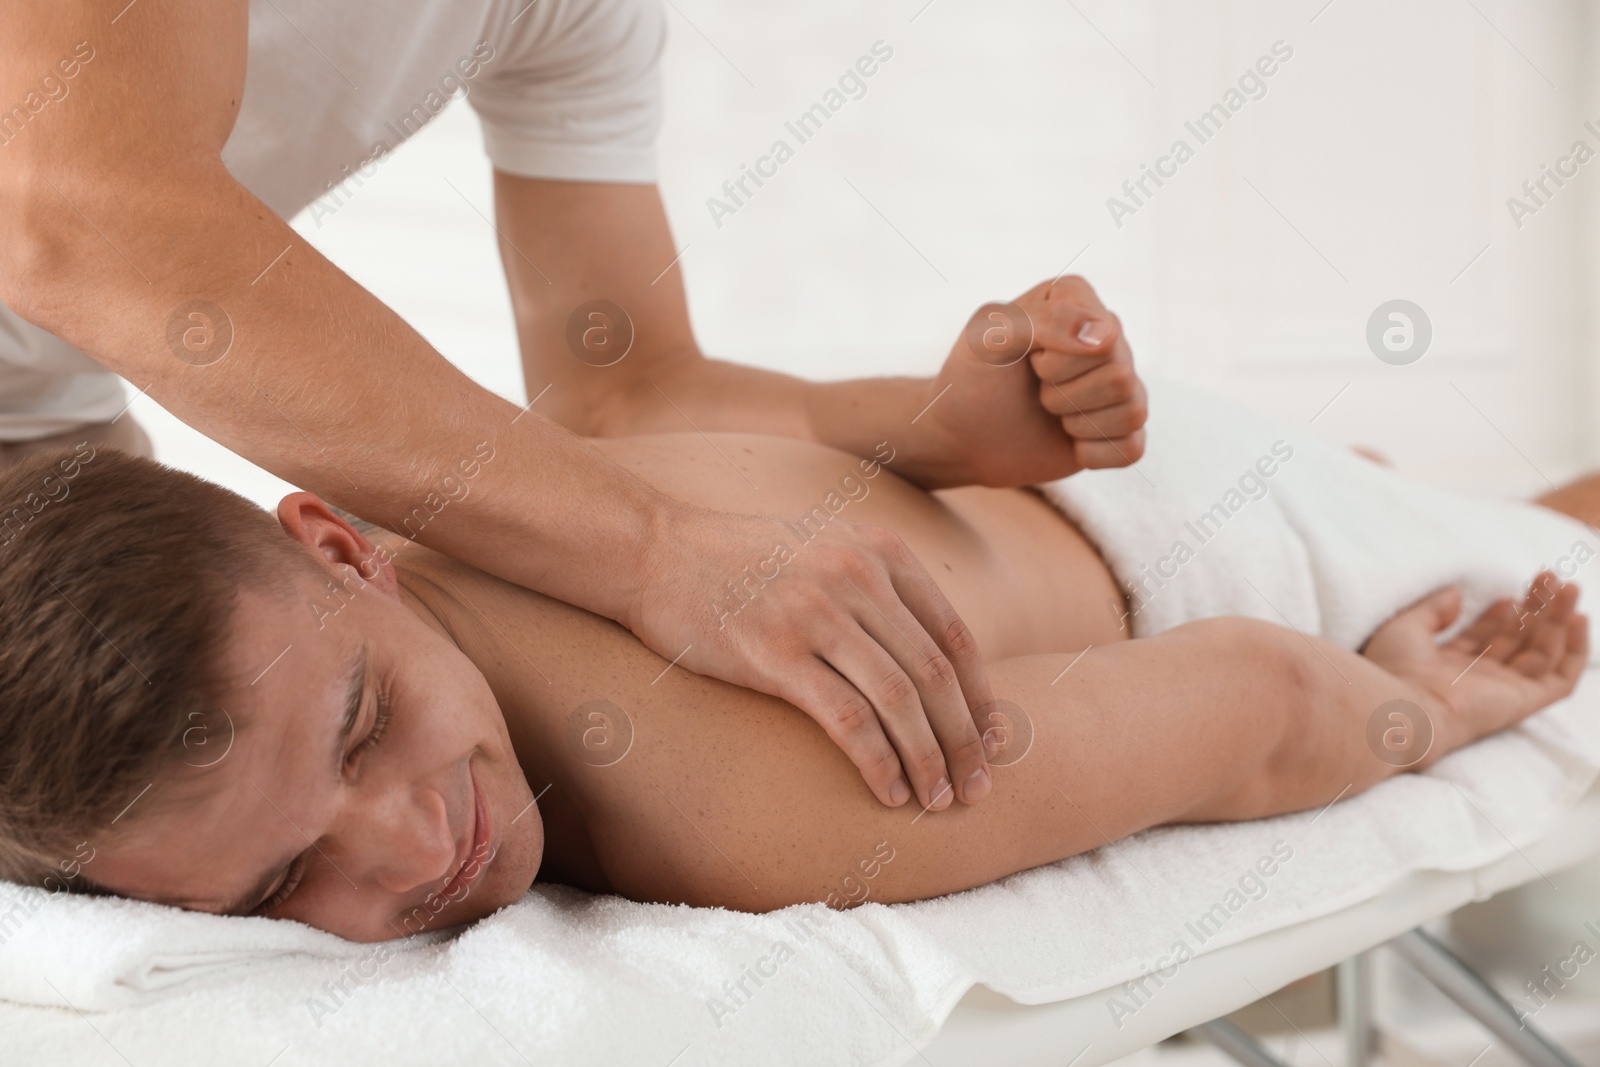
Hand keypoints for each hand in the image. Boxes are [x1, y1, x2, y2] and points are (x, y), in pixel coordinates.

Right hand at [627, 502, 996, 810]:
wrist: (655, 550)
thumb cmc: (739, 561)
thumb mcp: (824, 549)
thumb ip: (877, 588)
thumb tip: (926, 661)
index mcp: (879, 552)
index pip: (954, 637)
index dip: (981, 698)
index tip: (994, 744)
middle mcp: (858, 577)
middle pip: (935, 674)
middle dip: (965, 740)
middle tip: (978, 789)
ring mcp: (818, 613)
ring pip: (900, 701)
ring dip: (930, 760)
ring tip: (940, 801)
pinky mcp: (776, 653)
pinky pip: (848, 720)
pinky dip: (879, 763)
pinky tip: (890, 793)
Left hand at [913, 276, 1147, 487]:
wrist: (963, 435)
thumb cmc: (973, 381)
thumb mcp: (987, 339)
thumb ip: (1042, 321)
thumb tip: (1105, 336)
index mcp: (1076, 298)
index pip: (1104, 335)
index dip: (1056, 360)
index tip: (1027, 359)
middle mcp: (1106, 334)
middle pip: (1120, 375)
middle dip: (1063, 394)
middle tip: (1036, 390)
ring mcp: (1117, 382)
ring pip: (1132, 411)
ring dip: (1077, 423)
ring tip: (1050, 411)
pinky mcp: (1119, 427)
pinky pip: (1133, 448)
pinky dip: (1093, 453)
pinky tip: (1069, 442)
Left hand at [1362, 575, 1587, 760]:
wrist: (1402, 707)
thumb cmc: (1393, 671)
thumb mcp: (1405, 629)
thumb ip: (1430, 611)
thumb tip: (1454, 594)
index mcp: (1447, 669)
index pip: (1483, 640)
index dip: (1497, 617)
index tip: (1506, 595)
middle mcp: (1477, 682)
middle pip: (1516, 641)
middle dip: (1533, 609)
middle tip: (1547, 578)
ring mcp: (1502, 692)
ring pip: (1542, 652)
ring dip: (1557, 619)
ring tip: (1567, 586)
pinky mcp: (1523, 701)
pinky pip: (1561, 679)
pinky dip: (1574, 651)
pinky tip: (1579, 620)